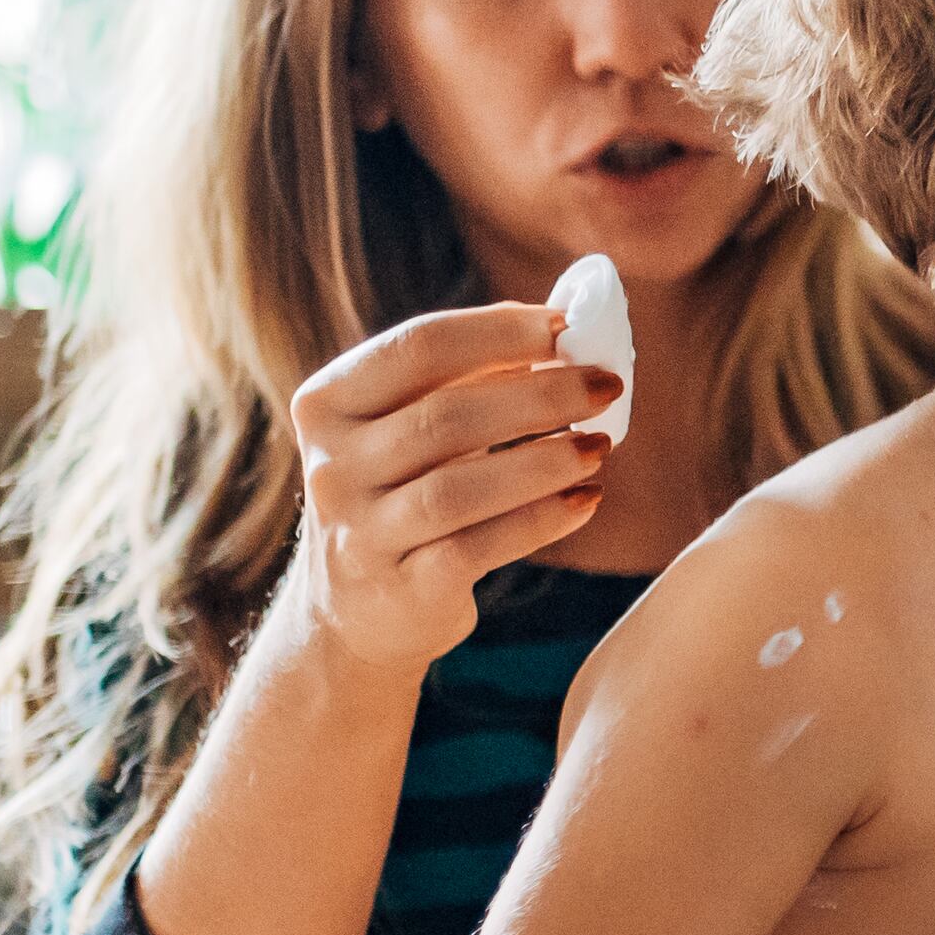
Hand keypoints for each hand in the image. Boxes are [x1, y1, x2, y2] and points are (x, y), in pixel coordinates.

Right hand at [280, 302, 619, 674]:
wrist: (356, 610)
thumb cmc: (404, 491)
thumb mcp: (412, 427)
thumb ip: (472, 376)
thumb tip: (563, 330)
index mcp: (326, 403)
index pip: (418, 349)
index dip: (499, 332)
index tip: (568, 325)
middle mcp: (331, 467)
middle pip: (444, 417)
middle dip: (539, 396)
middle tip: (607, 385)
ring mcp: (360, 533)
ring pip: (458, 489)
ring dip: (544, 461)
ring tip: (601, 445)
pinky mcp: (401, 589)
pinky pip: (478, 548)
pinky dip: (540, 520)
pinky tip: (587, 499)